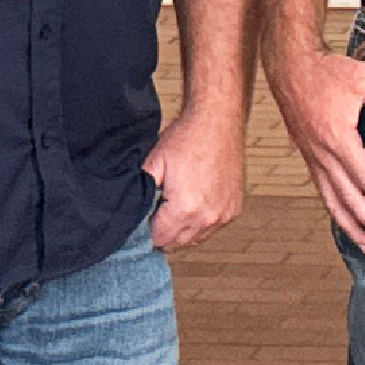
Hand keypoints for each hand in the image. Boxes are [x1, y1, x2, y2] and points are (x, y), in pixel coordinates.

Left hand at [142, 111, 246, 250]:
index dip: (147, 230)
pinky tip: (194, 203)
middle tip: (157, 210)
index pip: (158, 239)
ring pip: (195, 239)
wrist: (218, 121)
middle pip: (176, 244)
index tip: (145, 216)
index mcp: (185, 208)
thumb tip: (130, 215)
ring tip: (175, 206)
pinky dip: (200, 222)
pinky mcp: (234, 209)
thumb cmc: (187, 138)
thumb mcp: (153, 163)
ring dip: (182, 230)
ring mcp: (224, 214)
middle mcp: (208, 217)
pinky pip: (212, 228)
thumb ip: (140, 195)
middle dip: (163, 232)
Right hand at [265, 43, 364, 255]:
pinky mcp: (308, 157)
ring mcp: (313, 158)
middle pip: (349, 198)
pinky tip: (345, 223)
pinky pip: (323, 191)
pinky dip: (335, 211)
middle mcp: (323, 154)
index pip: (364, 177)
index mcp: (338, 138)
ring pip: (333, 201)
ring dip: (351, 226)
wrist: (289, 68)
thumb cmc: (325, 71)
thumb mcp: (361, 72)